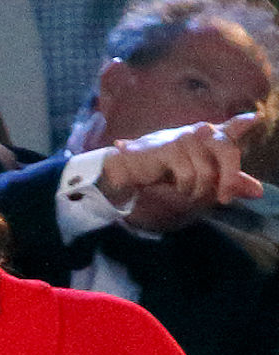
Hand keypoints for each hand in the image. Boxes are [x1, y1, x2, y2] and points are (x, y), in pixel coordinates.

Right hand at [99, 113, 263, 208]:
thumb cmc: (166, 170)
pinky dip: (185, 188)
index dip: (243, 123)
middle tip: (225, 199)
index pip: (232, 126)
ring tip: (188, 191)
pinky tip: (176, 187)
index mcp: (210, 135)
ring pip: (207, 172)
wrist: (131, 168)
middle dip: (230, 180)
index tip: (255, 119)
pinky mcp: (171, 148)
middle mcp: (201, 132)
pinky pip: (189, 175)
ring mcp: (186, 138)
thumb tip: (259, 192)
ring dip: (199, 190)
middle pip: (228, 152)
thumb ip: (230, 181)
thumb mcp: (203, 176)